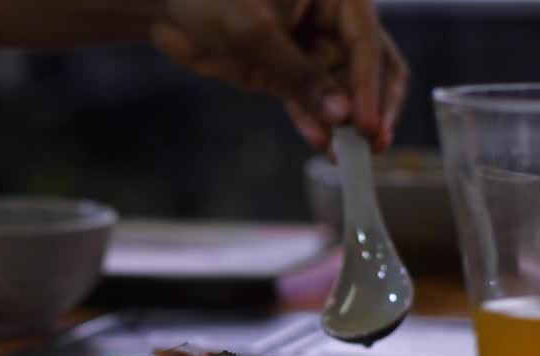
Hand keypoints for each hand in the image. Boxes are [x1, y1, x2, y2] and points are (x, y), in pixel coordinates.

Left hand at [151, 0, 407, 150]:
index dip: (370, 86)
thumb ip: (298, 74)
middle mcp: (328, 18)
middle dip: (372, 105)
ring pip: (340, 88)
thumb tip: (341, 114)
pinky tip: (321, 143)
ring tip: (350, 156)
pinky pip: (308, 100)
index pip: (366, 42)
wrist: (166, 6)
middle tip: (373, 144)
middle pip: (367, 66)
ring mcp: (307, 47)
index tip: (369, 125)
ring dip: (344, 121)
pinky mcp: (284, 71)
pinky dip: (313, 121)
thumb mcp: (255, 31)